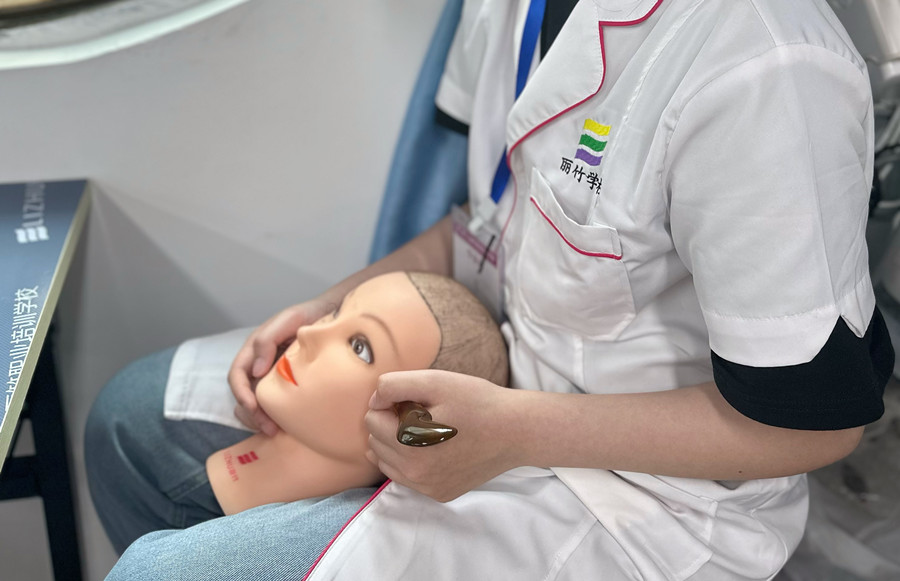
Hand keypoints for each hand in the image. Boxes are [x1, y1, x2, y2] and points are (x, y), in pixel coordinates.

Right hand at [229, 298, 334, 434]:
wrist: (333, 316)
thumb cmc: (307, 316)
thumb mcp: (287, 320)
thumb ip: (267, 340)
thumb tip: (256, 371)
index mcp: (254, 352)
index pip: (237, 375)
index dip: (241, 393)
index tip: (253, 407)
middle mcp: (260, 368)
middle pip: (245, 396)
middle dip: (252, 415)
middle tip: (269, 428)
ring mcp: (274, 379)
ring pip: (258, 405)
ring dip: (262, 420)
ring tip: (276, 432)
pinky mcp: (289, 388)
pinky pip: (277, 405)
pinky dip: (278, 417)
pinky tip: (289, 426)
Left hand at [365, 370, 521, 501]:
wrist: (515, 431)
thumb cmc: (477, 401)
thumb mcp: (435, 380)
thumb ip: (394, 385)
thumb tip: (374, 401)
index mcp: (409, 442)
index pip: (371, 419)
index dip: (390, 403)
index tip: (415, 400)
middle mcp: (414, 472)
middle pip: (376, 441)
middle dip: (391, 423)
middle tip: (424, 412)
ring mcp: (427, 487)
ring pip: (387, 462)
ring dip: (397, 443)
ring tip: (427, 428)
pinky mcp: (438, 494)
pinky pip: (407, 477)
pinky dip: (411, 460)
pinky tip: (434, 447)